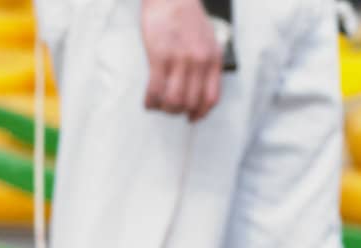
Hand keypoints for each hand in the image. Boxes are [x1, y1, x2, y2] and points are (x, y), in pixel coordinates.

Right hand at [141, 0, 221, 121]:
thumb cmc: (186, 17)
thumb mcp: (207, 41)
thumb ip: (206, 65)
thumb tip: (199, 92)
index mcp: (212, 59)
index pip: (211, 99)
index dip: (200, 113)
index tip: (192, 118)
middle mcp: (199, 61)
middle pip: (191, 103)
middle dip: (179, 112)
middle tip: (170, 108)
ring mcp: (179, 59)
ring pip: (174, 101)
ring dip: (165, 109)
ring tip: (159, 105)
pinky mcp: (160, 56)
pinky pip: (155, 90)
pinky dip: (151, 102)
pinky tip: (148, 102)